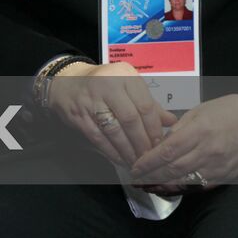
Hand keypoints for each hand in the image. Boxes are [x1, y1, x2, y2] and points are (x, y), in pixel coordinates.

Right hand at [47, 61, 175, 166]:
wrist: (66, 82)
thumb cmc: (103, 84)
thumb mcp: (126, 85)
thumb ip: (148, 103)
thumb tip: (172, 121)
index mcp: (123, 75)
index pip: (145, 106)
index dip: (154, 128)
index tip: (160, 143)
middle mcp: (106, 85)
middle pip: (130, 119)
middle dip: (142, 142)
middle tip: (150, 156)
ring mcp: (90, 100)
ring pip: (114, 130)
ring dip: (128, 150)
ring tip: (137, 161)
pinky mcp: (78, 115)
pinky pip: (98, 137)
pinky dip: (111, 151)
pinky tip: (120, 158)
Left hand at [130, 94, 237, 190]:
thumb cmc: (228, 112)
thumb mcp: (199, 111)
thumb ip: (179, 128)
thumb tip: (162, 142)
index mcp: (199, 132)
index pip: (167, 151)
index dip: (148, 161)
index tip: (135, 165)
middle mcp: (208, 152)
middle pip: (173, 168)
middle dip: (151, 174)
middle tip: (136, 177)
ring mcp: (218, 166)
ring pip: (185, 179)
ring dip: (164, 183)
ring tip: (148, 183)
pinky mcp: (225, 175)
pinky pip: (200, 185)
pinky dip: (184, 186)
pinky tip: (170, 186)